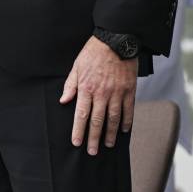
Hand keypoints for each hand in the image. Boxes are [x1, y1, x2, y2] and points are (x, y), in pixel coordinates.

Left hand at [60, 37, 137, 154]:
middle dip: (94, 138)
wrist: (116, 40)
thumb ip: (70, 85)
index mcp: (86, 87)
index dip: (78, 131)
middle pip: (97, 121)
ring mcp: (116, 93)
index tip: (76, 143)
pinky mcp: (129, 90)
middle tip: (92, 151)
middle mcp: (101, 93)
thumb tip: (63, 101)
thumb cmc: (93, 52)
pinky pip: (128, 110)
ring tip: (108, 145)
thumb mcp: (77, 66)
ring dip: (110, 134)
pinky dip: (126, 122)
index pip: (81, 115)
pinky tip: (123, 131)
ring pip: (113, 119)